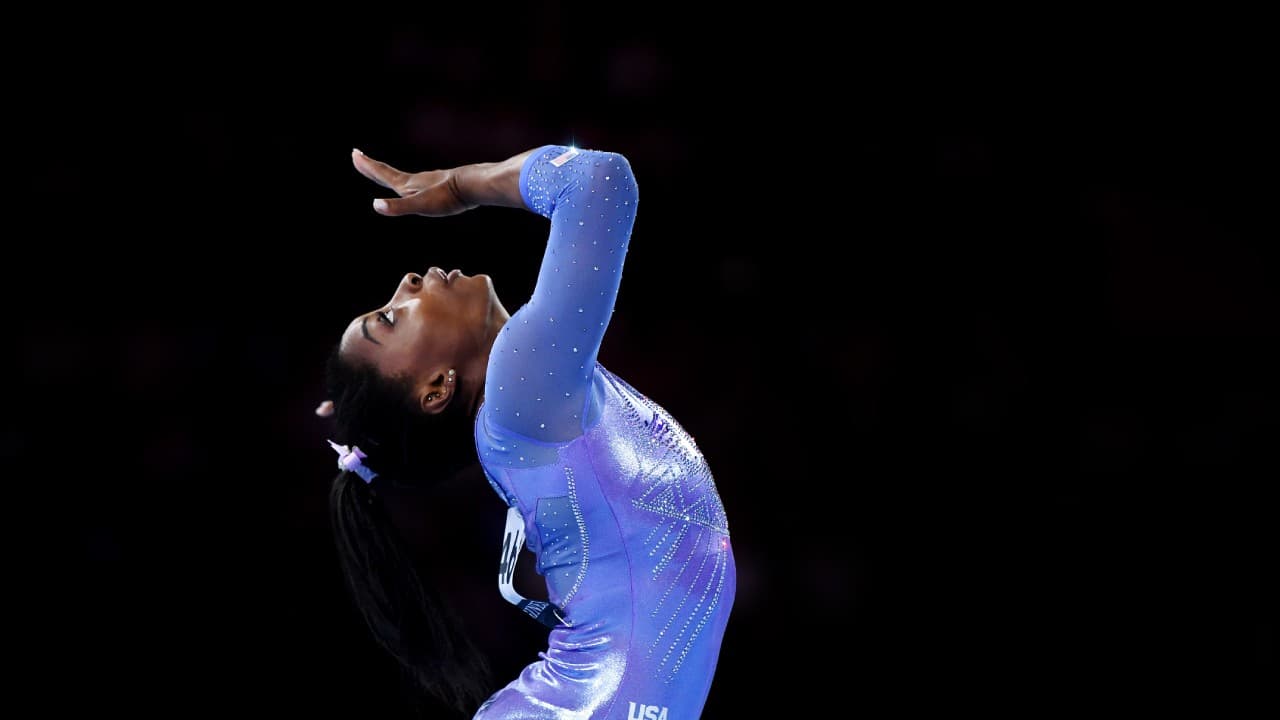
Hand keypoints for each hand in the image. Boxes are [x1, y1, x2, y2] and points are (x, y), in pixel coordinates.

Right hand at [351, 149, 474, 216]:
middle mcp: (416, 181)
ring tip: (384, 174)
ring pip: (403, 178)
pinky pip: (419, 185)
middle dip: (372, 167)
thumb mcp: (421, 204)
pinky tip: (418, 189)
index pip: (382, 173)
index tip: (354, 154)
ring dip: (389, 175)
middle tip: (358, 156)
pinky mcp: (441, 187)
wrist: (475, 186)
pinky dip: (410, 185)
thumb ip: (399, 206)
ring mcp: (428, 183)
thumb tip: (375, 205)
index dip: (367, 166)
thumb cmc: (448, 196)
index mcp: (407, 184)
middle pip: (388, 173)